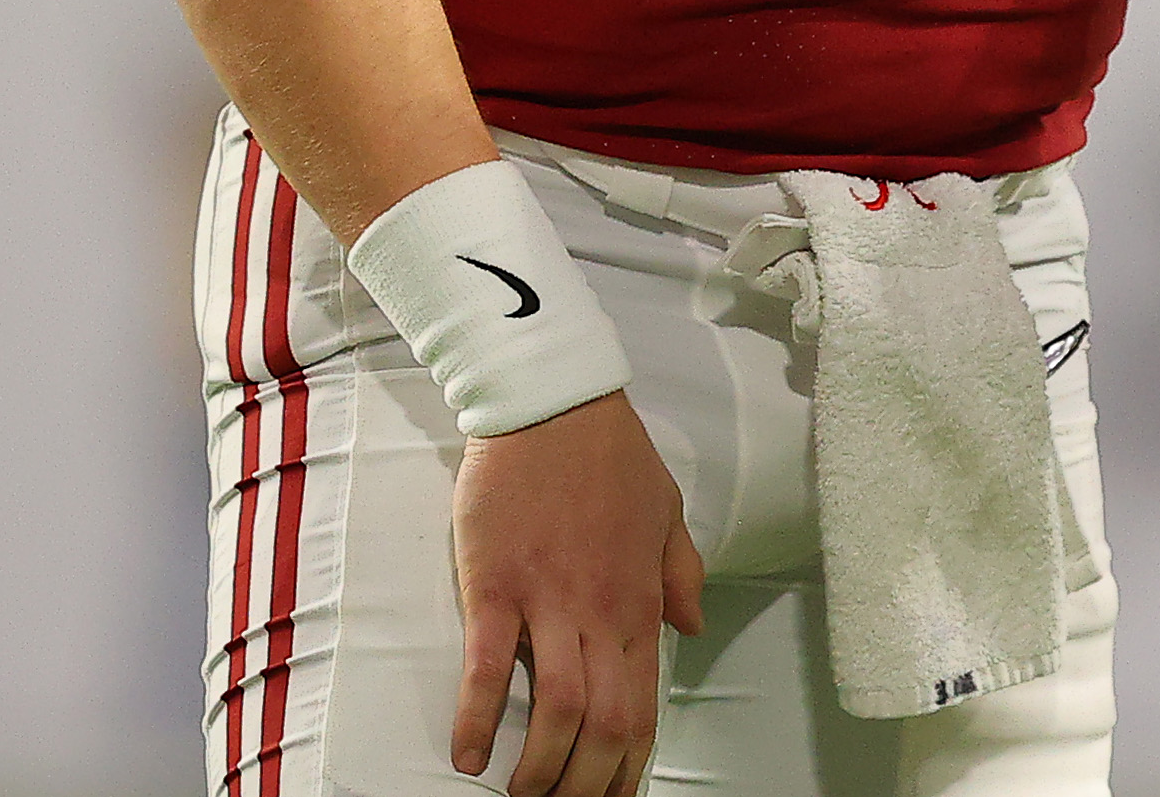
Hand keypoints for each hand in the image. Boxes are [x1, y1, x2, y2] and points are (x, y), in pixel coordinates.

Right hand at [449, 389, 704, 796]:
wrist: (553, 403)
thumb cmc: (610, 453)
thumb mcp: (667, 510)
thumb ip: (680, 573)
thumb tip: (690, 627)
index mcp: (641, 600)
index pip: (643, 705)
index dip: (630, 763)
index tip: (616, 795)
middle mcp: (600, 612)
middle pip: (604, 722)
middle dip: (587, 782)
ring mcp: (547, 601)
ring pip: (557, 707)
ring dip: (540, 766)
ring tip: (521, 796)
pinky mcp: (495, 586)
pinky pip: (489, 667)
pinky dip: (480, 717)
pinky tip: (468, 754)